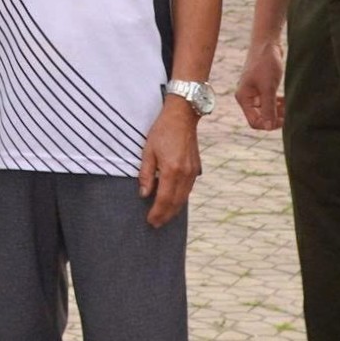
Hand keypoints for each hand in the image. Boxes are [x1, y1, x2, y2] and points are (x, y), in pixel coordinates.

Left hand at [136, 100, 201, 226]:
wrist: (182, 116)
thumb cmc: (162, 131)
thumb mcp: (148, 150)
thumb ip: (146, 174)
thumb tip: (144, 194)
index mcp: (171, 170)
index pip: (164, 199)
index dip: (157, 212)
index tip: (150, 221)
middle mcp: (185, 175)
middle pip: (176, 203)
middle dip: (165, 215)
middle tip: (156, 224)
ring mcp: (193, 173)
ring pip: (183, 198)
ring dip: (174, 210)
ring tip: (163, 217)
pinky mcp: (196, 169)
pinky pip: (188, 190)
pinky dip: (180, 199)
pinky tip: (173, 201)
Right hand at [235, 41, 284, 130]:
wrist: (267, 43)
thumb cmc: (265, 63)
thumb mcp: (268, 88)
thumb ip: (268, 108)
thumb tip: (268, 127)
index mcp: (243, 98)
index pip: (254, 121)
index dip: (269, 124)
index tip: (283, 119)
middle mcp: (246, 97)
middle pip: (260, 117)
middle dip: (274, 117)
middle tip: (288, 113)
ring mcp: (254, 92)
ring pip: (266, 110)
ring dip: (277, 111)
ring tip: (288, 106)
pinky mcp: (261, 87)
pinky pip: (269, 102)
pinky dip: (277, 104)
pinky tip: (286, 100)